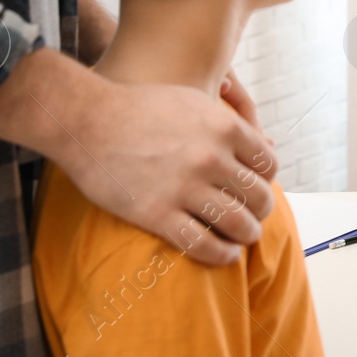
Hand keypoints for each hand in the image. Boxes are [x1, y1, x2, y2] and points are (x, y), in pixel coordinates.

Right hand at [61, 79, 279, 265]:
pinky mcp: (157, 214)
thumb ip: (230, 123)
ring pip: (237, 224)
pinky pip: (203, 244)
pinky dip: (221, 255)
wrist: (88, 120)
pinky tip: (224, 255)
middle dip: (261, 211)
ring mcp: (185, 187)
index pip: (268, 164)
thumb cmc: (142, 107)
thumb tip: (266, 142)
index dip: (267, 180)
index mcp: (225, 128)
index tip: (257, 187)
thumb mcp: (195, 101)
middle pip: (258, 196)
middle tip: (253, 217)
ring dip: (246, 235)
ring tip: (241, 238)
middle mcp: (211, 158)